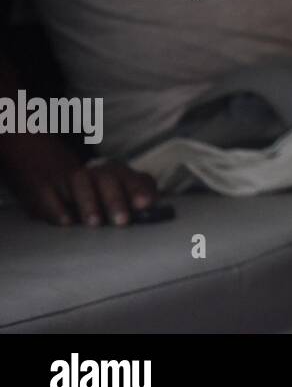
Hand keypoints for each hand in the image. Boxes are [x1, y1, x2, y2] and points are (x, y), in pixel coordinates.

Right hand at [0, 134, 156, 226]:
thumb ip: (135, 193)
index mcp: (112, 171)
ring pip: (80, 182)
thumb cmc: (90, 186)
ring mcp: (66, 178)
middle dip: (116, 199)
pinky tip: (66, 222)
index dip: (138, 189)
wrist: (42, 163)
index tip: (146, 205)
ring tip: (95, 223)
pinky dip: (57, 210)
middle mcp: (91, 172)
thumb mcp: (113, 186)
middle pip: (106, 178)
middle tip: (123, 221)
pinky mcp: (42, 188)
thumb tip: (154, 207)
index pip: (129, 176)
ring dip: (88, 202)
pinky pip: (49, 196)